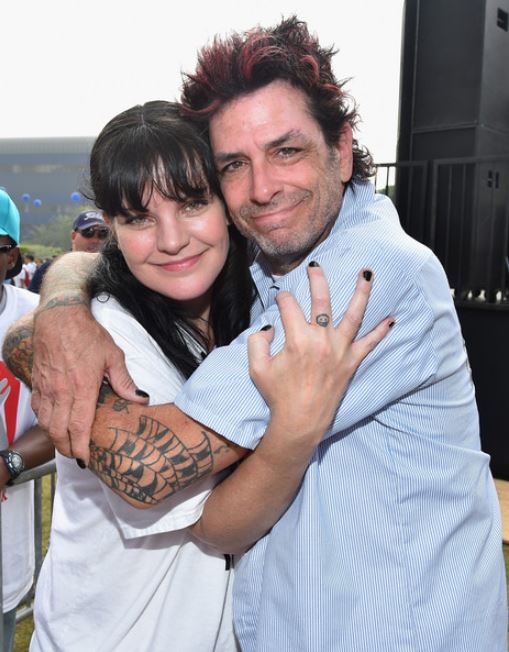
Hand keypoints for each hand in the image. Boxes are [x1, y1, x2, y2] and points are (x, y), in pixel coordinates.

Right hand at [31, 301, 145, 463]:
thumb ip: (124, 381)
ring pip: (46, 423)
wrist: (60, 316)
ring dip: (54, 438)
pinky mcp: (37, 382)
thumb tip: (140, 399)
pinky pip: (38, 409)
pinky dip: (44, 421)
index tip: (85, 459)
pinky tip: (53, 423)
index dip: (81, 447)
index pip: (79, 427)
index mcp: (82, 387)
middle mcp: (61, 391)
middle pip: (59, 431)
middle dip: (66, 448)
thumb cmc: (87, 334)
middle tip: (76, 456)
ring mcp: (47, 388)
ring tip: (65, 444)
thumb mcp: (113, 355)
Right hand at [247, 265, 393, 445]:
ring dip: (361, 292)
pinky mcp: (351, 362)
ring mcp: (340, 350)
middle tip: (316, 265)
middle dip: (318, 278)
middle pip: (322, 299)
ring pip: (354, 314)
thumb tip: (269, 327)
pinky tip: (391, 319)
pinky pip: (370, 344)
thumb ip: (257, 342)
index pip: (289, 306)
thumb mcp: (257, 368)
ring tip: (367, 273)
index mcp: (297, 339)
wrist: (300, 421)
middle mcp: (321, 339)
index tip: (280, 300)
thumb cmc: (278, 395)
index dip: (282, 298)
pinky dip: (381, 332)